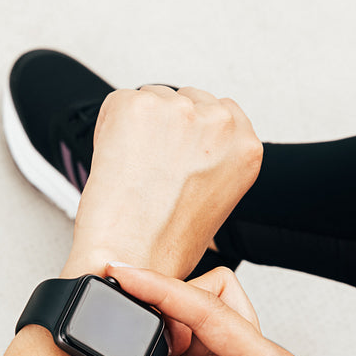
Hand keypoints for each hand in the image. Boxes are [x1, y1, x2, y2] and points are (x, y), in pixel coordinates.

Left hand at [64, 86, 261, 279]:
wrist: (128, 256)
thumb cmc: (165, 245)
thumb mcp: (215, 202)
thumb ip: (213, 161)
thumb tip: (190, 143)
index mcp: (245, 148)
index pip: (219, 110)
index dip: (191, 134)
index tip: (177, 155)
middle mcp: (219, 123)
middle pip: (184, 99)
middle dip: (164, 127)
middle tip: (151, 170)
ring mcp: (178, 110)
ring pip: (150, 99)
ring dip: (138, 128)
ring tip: (134, 171)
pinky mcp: (137, 106)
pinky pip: (117, 104)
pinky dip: (110, 129)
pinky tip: (116, 163)